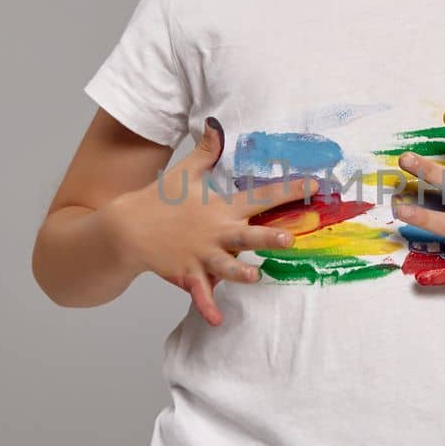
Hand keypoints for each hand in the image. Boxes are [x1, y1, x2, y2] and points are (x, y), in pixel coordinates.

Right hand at [111, 118, 318, 324]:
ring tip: (256, 274)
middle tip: (290, 238)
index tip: (316, 185)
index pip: (262, 196)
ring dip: (241, 271)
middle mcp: (215, 232)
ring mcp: (202, 255)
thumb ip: (206, 150)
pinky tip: (217, 320)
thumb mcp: (185, 172)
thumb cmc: (160, 199)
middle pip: (248, 234)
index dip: (291, 190)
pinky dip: (207, 306)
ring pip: (226, 266)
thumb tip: (215, 124)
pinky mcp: (188, 274)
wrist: (128, 228)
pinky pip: (201, 293)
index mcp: (221, 207)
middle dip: (269, 236)